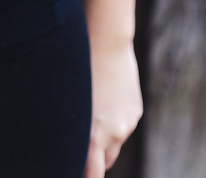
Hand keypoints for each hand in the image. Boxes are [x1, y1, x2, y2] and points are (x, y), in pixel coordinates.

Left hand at [84, 40, 142, 176]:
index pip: (93, 175)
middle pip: (105, 162)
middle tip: (81, 144)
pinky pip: (123, 124)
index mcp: (93, 137)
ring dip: (104, 136)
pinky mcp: (136, 110)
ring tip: (91, 110)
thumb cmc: (76, 70)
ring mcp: (127, 123)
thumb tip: (72, 144)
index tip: (81, 170)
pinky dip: (113, 119)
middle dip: (94, 159)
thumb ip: (75, 131)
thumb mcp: (70, 105)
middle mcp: (113, 134)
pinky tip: (104, 98)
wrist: (105, 42)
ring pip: (114, 141)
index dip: (87, 176)